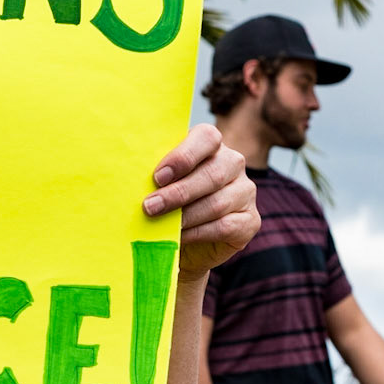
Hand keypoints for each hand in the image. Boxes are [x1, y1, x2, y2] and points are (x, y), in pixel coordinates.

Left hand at [142, 124, 257, 276]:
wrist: (183, 245)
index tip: (157, 177)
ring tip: (160, 225)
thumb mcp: (160, 186)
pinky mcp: (250, 221)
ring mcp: (245, 192)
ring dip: (186, 216)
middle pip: (213, 173)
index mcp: (211, 145)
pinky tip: (180, 237)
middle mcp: (233, 164)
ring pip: (218, 202)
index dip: (183, 156)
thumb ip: (156, 176)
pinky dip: (199, 233)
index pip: (207, 137)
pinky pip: (225, 226)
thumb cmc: (167, 207)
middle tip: (150, 206)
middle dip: (178, 192)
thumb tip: (132, 177)